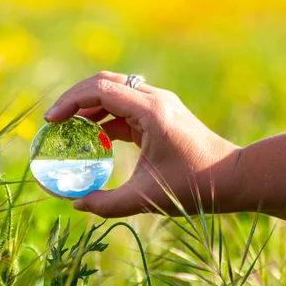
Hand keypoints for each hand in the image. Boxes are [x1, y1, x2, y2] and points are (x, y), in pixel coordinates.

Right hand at [43, 71, 240, 217]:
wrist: (234, 177)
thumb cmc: (194, 186)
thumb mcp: (146, 197)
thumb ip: (107, 203)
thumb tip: (77, 204)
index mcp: (150, 111)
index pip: (99, 91)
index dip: (69, 103)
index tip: (50, 122)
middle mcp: (154, 99)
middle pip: (104, 82)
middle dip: (74, 98)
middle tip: (53, 121)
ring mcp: (159, 104)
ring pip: (114, 91)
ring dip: (88, 106)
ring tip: (67, 129)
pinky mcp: (161, 114)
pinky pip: (125, 107)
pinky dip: (104, 117)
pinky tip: (93, 136)